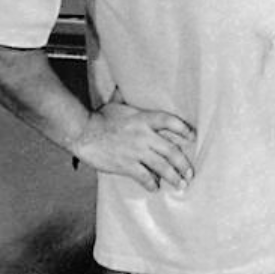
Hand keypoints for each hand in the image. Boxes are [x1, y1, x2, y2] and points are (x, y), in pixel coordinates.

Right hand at [74, 99, 196, 192]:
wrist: (82, 132)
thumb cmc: (98, 117)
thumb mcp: (116, 104)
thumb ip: (124, 97)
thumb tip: (123, 85)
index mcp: (144, 118)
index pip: (171, 122)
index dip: (184, 129)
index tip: (192, 137)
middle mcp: (144, 135)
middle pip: (172, 150)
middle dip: (184, 164)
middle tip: (190, 173)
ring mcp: (136, 151)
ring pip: (162, 167)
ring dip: (174, 177)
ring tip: (181, 184)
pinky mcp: (126, 165)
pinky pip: (144, 177)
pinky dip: (151, 184)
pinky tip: (155, 187)